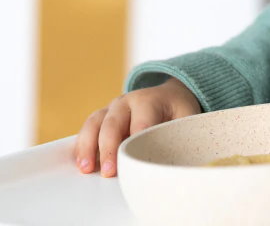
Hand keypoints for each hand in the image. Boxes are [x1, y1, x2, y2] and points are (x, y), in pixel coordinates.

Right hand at [75, 76, 200, 176]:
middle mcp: (127, 101)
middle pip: (113, 122)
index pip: (140, 121)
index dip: (135, 141)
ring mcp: (112, 108)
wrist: (169, 96)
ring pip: (95, 123)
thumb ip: (182, 136)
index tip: (133, 162)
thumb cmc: (178, 112)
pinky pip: (87, 128)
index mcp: (149, 100)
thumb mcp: (187, 118)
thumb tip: (178, 164)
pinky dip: (81, 145)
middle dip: (109, 147)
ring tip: (86, 169)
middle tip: (109, 172)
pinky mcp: (102, 117)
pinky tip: (81, 162)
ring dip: (88, 146)